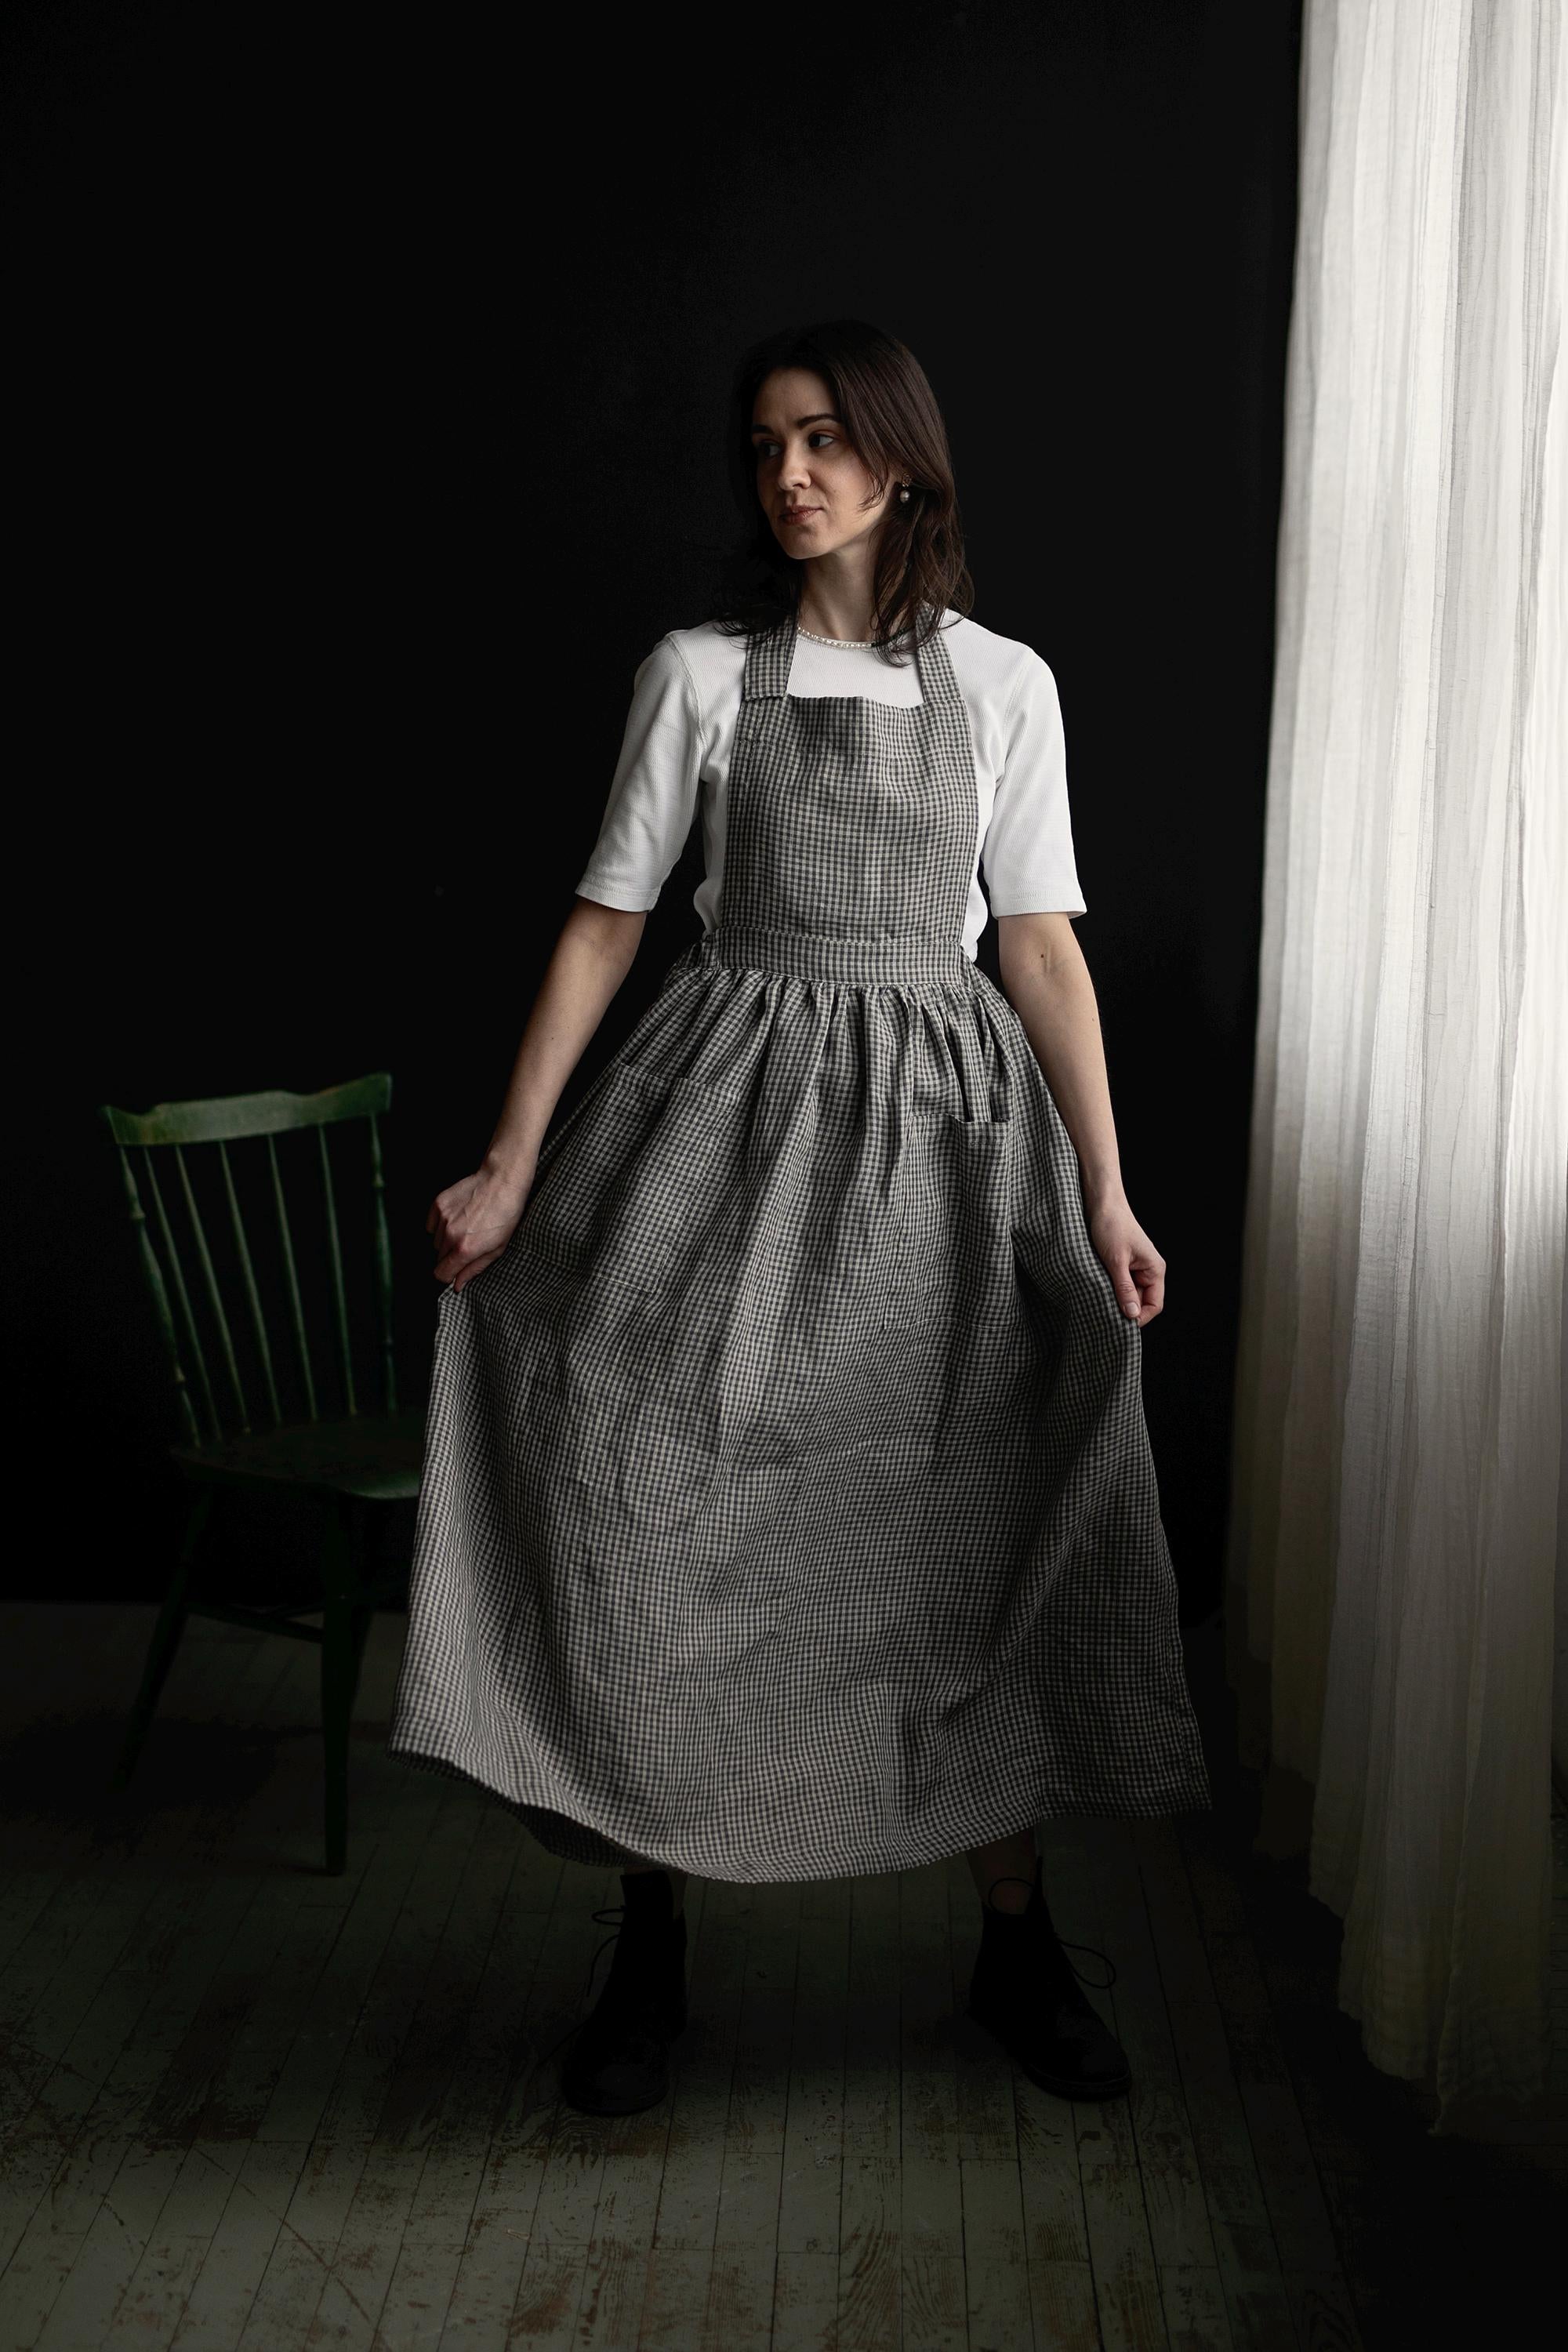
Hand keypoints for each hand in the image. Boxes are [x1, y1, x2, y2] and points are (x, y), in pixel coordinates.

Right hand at [426, 1159, 536, 1292]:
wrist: (502, 1181)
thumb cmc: (506, 1214)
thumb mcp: (498, 1248)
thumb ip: (474, 1269)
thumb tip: (457, 1285)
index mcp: (465, 1249)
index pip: (440, 1274)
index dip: (448, 1275)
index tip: (456, 1270)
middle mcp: (449, 1235)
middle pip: (438, 1258)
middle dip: (451, 1257)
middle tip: (469, 1244)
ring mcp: (442, 1218)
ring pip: (436, 1241)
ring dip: (447, 1240)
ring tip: (466, 1228)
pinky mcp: (438, 1204)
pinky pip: (431, 1224)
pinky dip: (441, 1225)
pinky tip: (458, 1217)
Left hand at [1085, 1198, 1164, 1326]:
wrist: (1102, 1203)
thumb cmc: (1111, 1227)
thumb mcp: (1115, 1261)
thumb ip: (1124, 1288)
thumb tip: (1131, 1315)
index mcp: (1155, 1269)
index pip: (1154, 1305)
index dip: (1139, 1318)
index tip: (1119, 1325)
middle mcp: (1149, 1270)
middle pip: (1142, 1302)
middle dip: (1125, 1309)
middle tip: (1104, 1315)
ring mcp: (1136, 1268)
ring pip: (1129, 1295)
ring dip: (1115, 1299)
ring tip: (1099, 1300)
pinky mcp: (1124, 1265)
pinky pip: (1120, 1285)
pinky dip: (1110, 1290)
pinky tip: (1097, 1290)